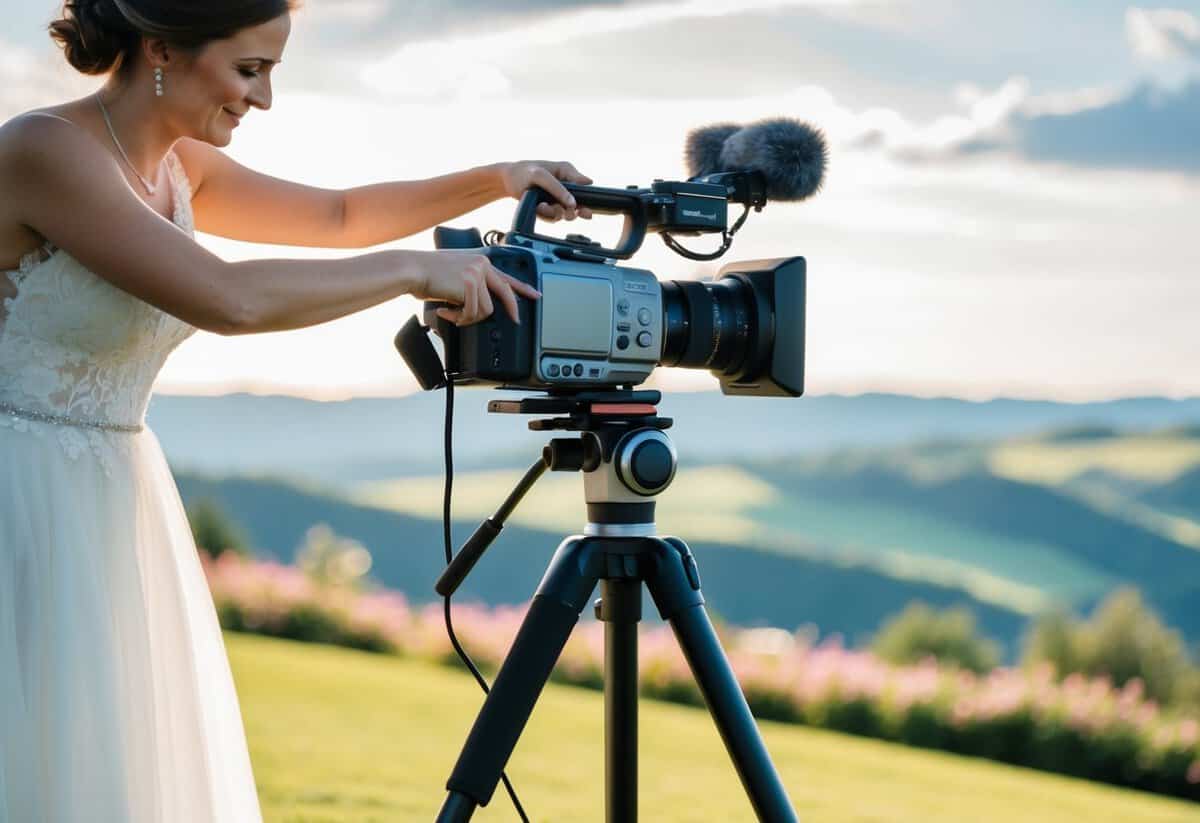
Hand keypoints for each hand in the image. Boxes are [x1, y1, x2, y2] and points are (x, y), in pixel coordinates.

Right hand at [412, 250, 540, 326]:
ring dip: (467, 318)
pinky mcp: (469, 285)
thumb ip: (470, 286)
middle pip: (504, 292)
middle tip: (516, 321)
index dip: (522, 288)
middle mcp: (481, 265)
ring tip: (451, 313)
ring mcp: (476, 274)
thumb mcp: (455, 275)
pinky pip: (472, 313)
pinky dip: (458, 318)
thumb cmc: (427, 274)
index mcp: (480, 262)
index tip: (535, 295)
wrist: (411, 269)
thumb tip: (477, 308)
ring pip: (485, 309)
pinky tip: (445, 311)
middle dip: (512, 309)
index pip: (505, 276)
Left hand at [497, 160, 594, 222]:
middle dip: (572, 213)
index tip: (584, 211)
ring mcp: (557, 200)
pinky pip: (553, 218)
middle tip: (568, 214)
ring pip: (564, 214)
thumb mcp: (542, 176)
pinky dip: (546, 215)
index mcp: (568, 175)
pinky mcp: (549, 209)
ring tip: (543, 206)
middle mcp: (565, 189)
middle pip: (577, 206)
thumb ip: (561, 185)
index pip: (584, 189)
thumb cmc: (526, 172)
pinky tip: (539, 208)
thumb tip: (589, 183)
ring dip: (555, 213)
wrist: (509, 181)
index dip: (588, 201)